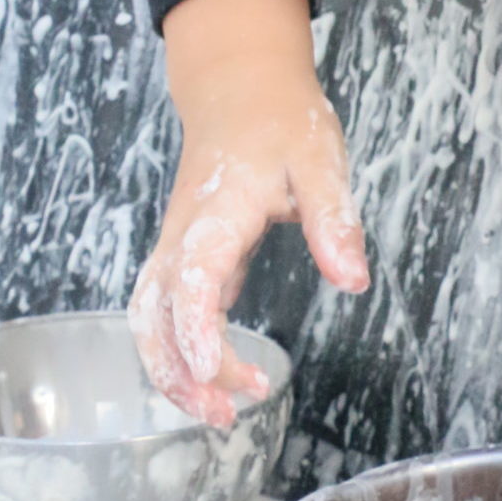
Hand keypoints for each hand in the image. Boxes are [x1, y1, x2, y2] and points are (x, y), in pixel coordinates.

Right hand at [128, 0, 369, 428]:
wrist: (240, 87)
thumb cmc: (279, 120)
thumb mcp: (319, 157)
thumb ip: (334, 217)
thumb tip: (352, 280)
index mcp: (216, 210)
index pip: (193, 275)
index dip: (197, 327)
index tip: (214, 371)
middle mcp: (184, 234)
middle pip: (153, 311)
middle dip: (177, 371)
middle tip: (226, 414)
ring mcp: (179, 246)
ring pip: (149, 317)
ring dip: (173, 368)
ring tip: (222, 410)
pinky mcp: (187, 255)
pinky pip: (166, 310)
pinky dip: (181, 349)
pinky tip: (222, 373)